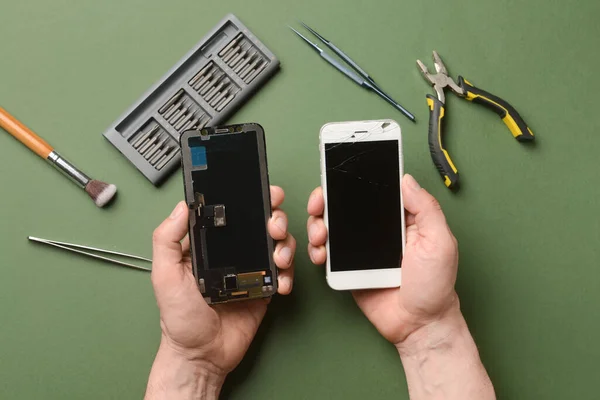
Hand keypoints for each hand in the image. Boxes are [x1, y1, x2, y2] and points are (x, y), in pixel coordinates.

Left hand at [146, 186, 295, 398]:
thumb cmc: (179, 318)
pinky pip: (283, 272)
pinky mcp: (265, 288)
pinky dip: (288, 273)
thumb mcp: (165, 275)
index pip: (230, 213)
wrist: (202, 355)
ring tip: (279, 256)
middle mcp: (232, 252)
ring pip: (277, 244)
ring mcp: (251, 269)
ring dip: (285, 243)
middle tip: (274, 225)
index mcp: (208, 244)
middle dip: (275, 217)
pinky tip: (281, 282)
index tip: (262, 192)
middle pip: (260, 223)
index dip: (248, 199)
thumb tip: (180, 207)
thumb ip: (166, 240)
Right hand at [306, 174, 458, 344]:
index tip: (337, 177)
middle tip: (319, 204)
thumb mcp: (440, 242)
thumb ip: (426, 208)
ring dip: (318, 224)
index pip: (374, 190)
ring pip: (332, 226)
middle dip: (326, 200)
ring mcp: (361, 248)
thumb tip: (406, 180)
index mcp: (401, 218)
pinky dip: (318, 249)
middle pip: (345, 205)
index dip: (354, 180)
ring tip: (320, 234)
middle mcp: (379, 229)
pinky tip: (321, 251)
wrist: (418, 324)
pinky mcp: (348, 267)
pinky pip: (328, 252)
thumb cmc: (435, 286)